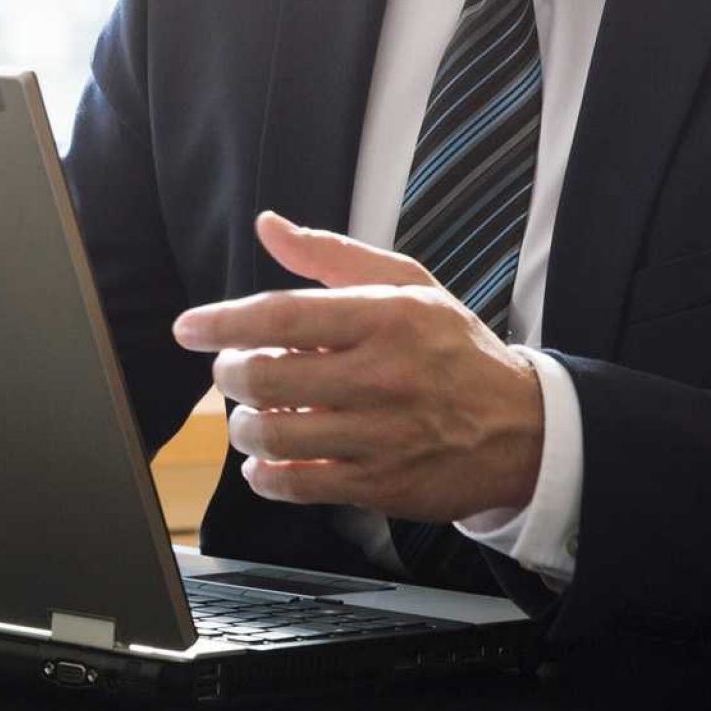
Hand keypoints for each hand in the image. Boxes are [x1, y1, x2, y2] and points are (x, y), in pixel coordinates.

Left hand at [170, 210, 546, 523]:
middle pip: (265, 376)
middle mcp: (382, 375)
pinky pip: (294, 483)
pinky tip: (267, 460)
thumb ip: (332, 256)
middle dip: (232, 375)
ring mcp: (380, 435)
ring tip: (254, 414)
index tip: (188, 328)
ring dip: (244, 425)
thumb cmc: (455, 351)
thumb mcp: (408, 286)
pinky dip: (264, 474)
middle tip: (235, 373)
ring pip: (272, 432)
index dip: (222, 322)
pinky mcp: (379, 484)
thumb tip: (268, 226)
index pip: (282, 315)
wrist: (522, 429)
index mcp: (386, 317)